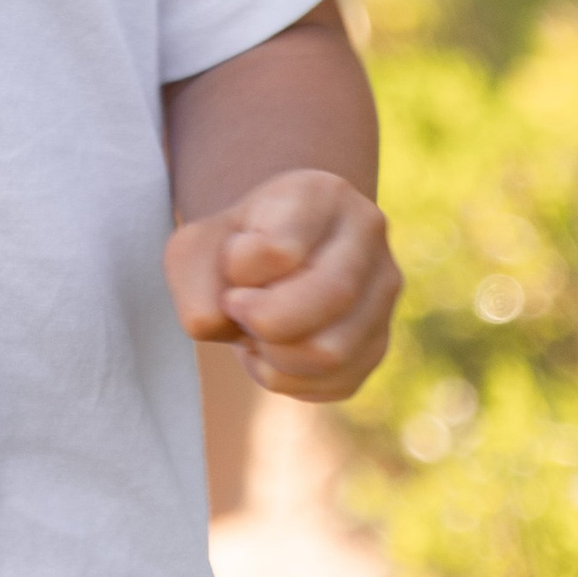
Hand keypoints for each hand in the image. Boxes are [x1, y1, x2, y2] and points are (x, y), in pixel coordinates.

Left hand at [165, 167, 399, 403]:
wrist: (272, 255)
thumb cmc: (235, 246)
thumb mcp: (198, 246)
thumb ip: (195, 281)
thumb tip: (215, 322)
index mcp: (324, 193)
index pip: (281, 250)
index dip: (239, 270)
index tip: (231, 263)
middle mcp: (367, 234)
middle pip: (331, 296)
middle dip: (265, 321)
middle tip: (238, 309)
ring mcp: (382, 291)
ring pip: (332, 350)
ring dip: (274, 356)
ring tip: (255, 334)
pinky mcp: (379, 342)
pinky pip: (336, 383)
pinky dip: (289, 380)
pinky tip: (274, 353)